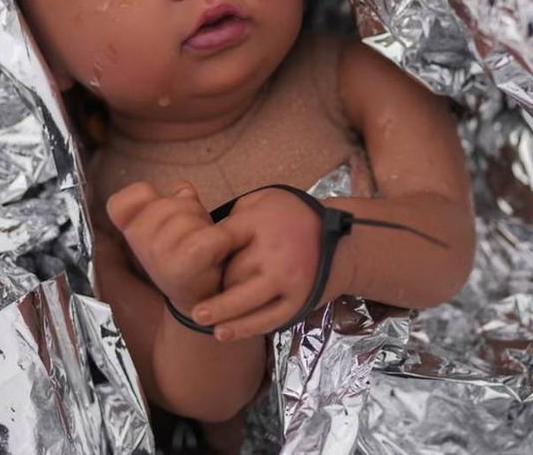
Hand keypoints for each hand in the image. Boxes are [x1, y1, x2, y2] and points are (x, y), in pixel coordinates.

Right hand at [106, 181, 234, 315]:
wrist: (201, 304)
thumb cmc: (187, 256)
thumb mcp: (166, 227)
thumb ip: (167, 202)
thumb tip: (183, 190)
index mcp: (129, 231)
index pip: (122, 201)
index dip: (147, 199)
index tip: (160, 217)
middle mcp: (139, 242)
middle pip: (169, 202)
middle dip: (187, 211)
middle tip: (192, 235)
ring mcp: (161, 252)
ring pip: (191, 215)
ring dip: (205, 225)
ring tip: (205, 246)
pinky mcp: (188, 262)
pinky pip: (213, 236)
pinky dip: (224, 240)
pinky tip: (220, 252)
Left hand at [190, 188, 339, 340]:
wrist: (344, 242)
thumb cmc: (295, 218)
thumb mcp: (265, 201)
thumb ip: (237, 216)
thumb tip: (206, 237)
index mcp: (263, 223)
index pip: (222, 239)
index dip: (202, 251)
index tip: (188, 260)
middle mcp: (275, 253)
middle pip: (231, 274)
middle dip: (214, 283)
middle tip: (197, 290)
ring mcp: (287, 280)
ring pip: (246, 303)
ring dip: (221, 313)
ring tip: (200, 317)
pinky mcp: (298, 301)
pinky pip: (267, 319)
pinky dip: (245, 328)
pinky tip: (224, 332)